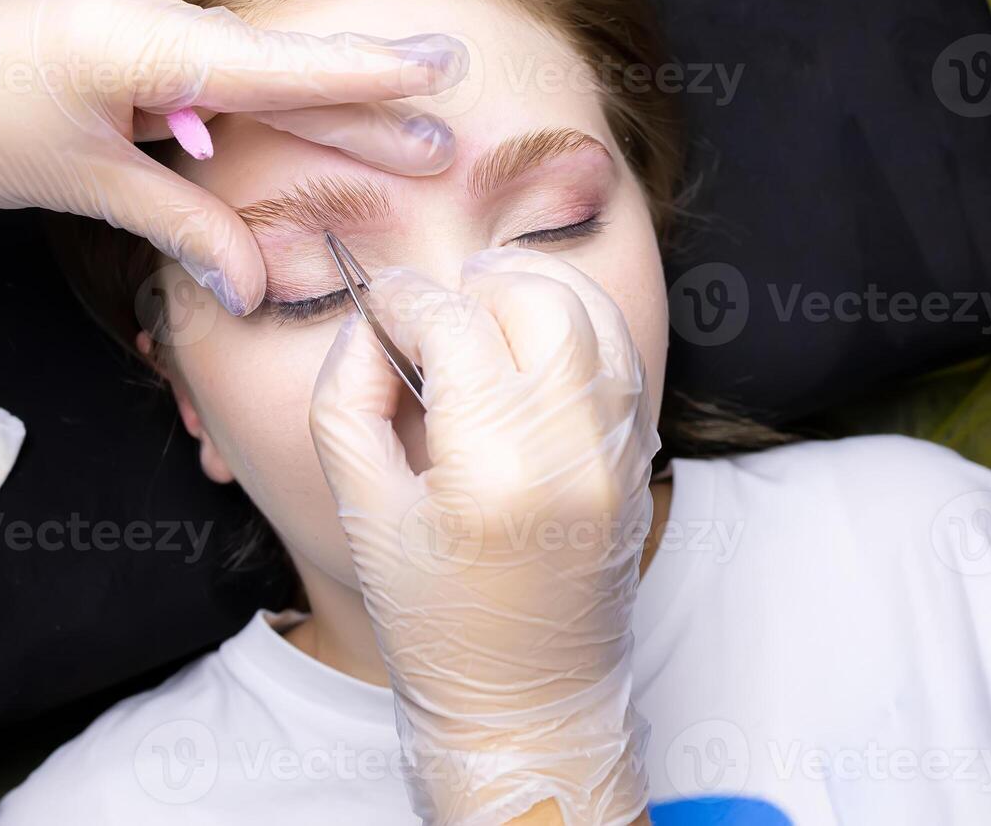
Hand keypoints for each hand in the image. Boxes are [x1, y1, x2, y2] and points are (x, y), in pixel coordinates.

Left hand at [0, 0, 465, 313]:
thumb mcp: (86, 189)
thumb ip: (184, 226)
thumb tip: (257, 286)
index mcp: (127, 41)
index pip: (268, 67)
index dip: (359, 73)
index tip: (436, 67)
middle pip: (272, 65)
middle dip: (359, 105)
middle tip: (438, 137)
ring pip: (236, 58)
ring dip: (291, 104)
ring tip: (376, 138)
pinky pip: (197, 45)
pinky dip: (221, 91)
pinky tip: (195, 128)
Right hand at [309, 247, 658, 825]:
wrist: (529, 704)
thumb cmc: (434, 623)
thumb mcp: (361, 510)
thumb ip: (348, 396)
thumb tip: (376, 320)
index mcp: (495, 471)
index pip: (455, 324)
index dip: (404, 299)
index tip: (379, 306)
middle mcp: (575, 451)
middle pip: (537, 299)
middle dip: (475, 287)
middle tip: (433, 313)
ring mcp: (623, 453)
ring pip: (592, 310)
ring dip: (530, 292)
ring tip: (481, 313)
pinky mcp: (643, 458)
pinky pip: (620, 351)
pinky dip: (575, 325)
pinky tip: (528, 347)